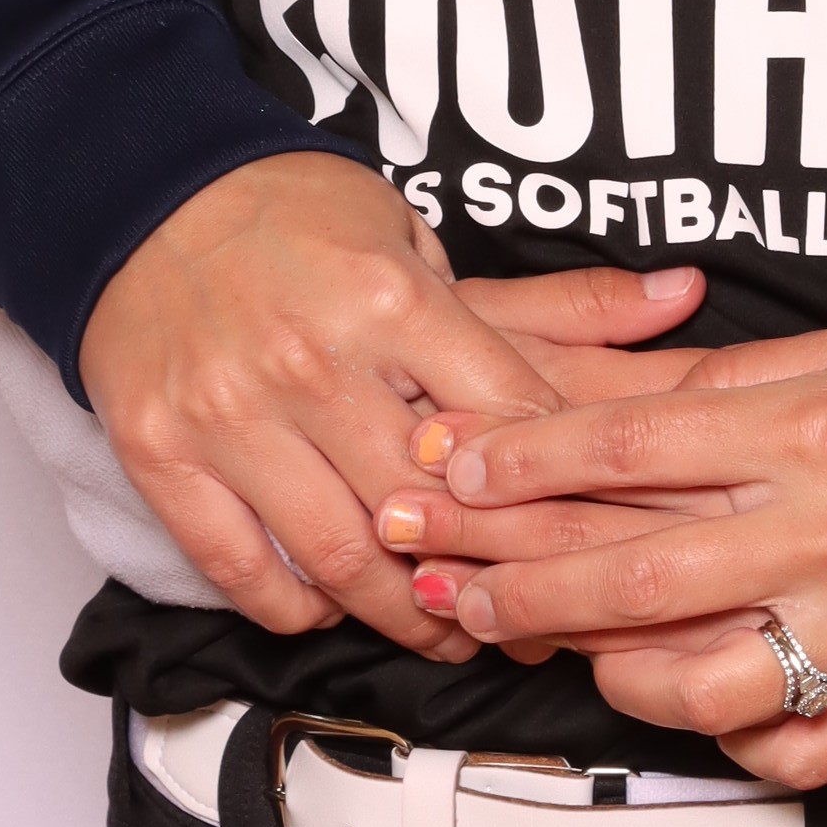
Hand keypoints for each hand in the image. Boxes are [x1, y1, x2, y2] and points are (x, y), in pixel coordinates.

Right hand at [78, 156, 702, 655]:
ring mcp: (232, 414)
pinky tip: (331, 609)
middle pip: (428, 511)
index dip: (560, 493)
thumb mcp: (429, 240)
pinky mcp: (162, 454)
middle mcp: (315, 362)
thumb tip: (685, 296)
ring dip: (402, 615)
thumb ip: (558, 299)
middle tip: (533, 618)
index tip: (593, 535)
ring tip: (445, 633)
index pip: (507, 421)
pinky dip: (294, 606)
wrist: (141, 194)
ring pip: (338, 557)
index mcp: (393, 299)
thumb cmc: (298, 218)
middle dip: (493, 579)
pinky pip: (241, 568)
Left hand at [378, 314, 826, 779]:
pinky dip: (726, 739)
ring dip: (594, 667)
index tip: (448, 465)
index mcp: (812, 429)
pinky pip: (792, 751)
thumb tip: (588, 399)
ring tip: (543, 642)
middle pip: (628, 575)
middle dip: (508, 574)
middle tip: (432, 571)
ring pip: (692, 685)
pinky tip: (679, 703)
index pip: (625, 449)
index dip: (518, 460)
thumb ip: (716, 388)